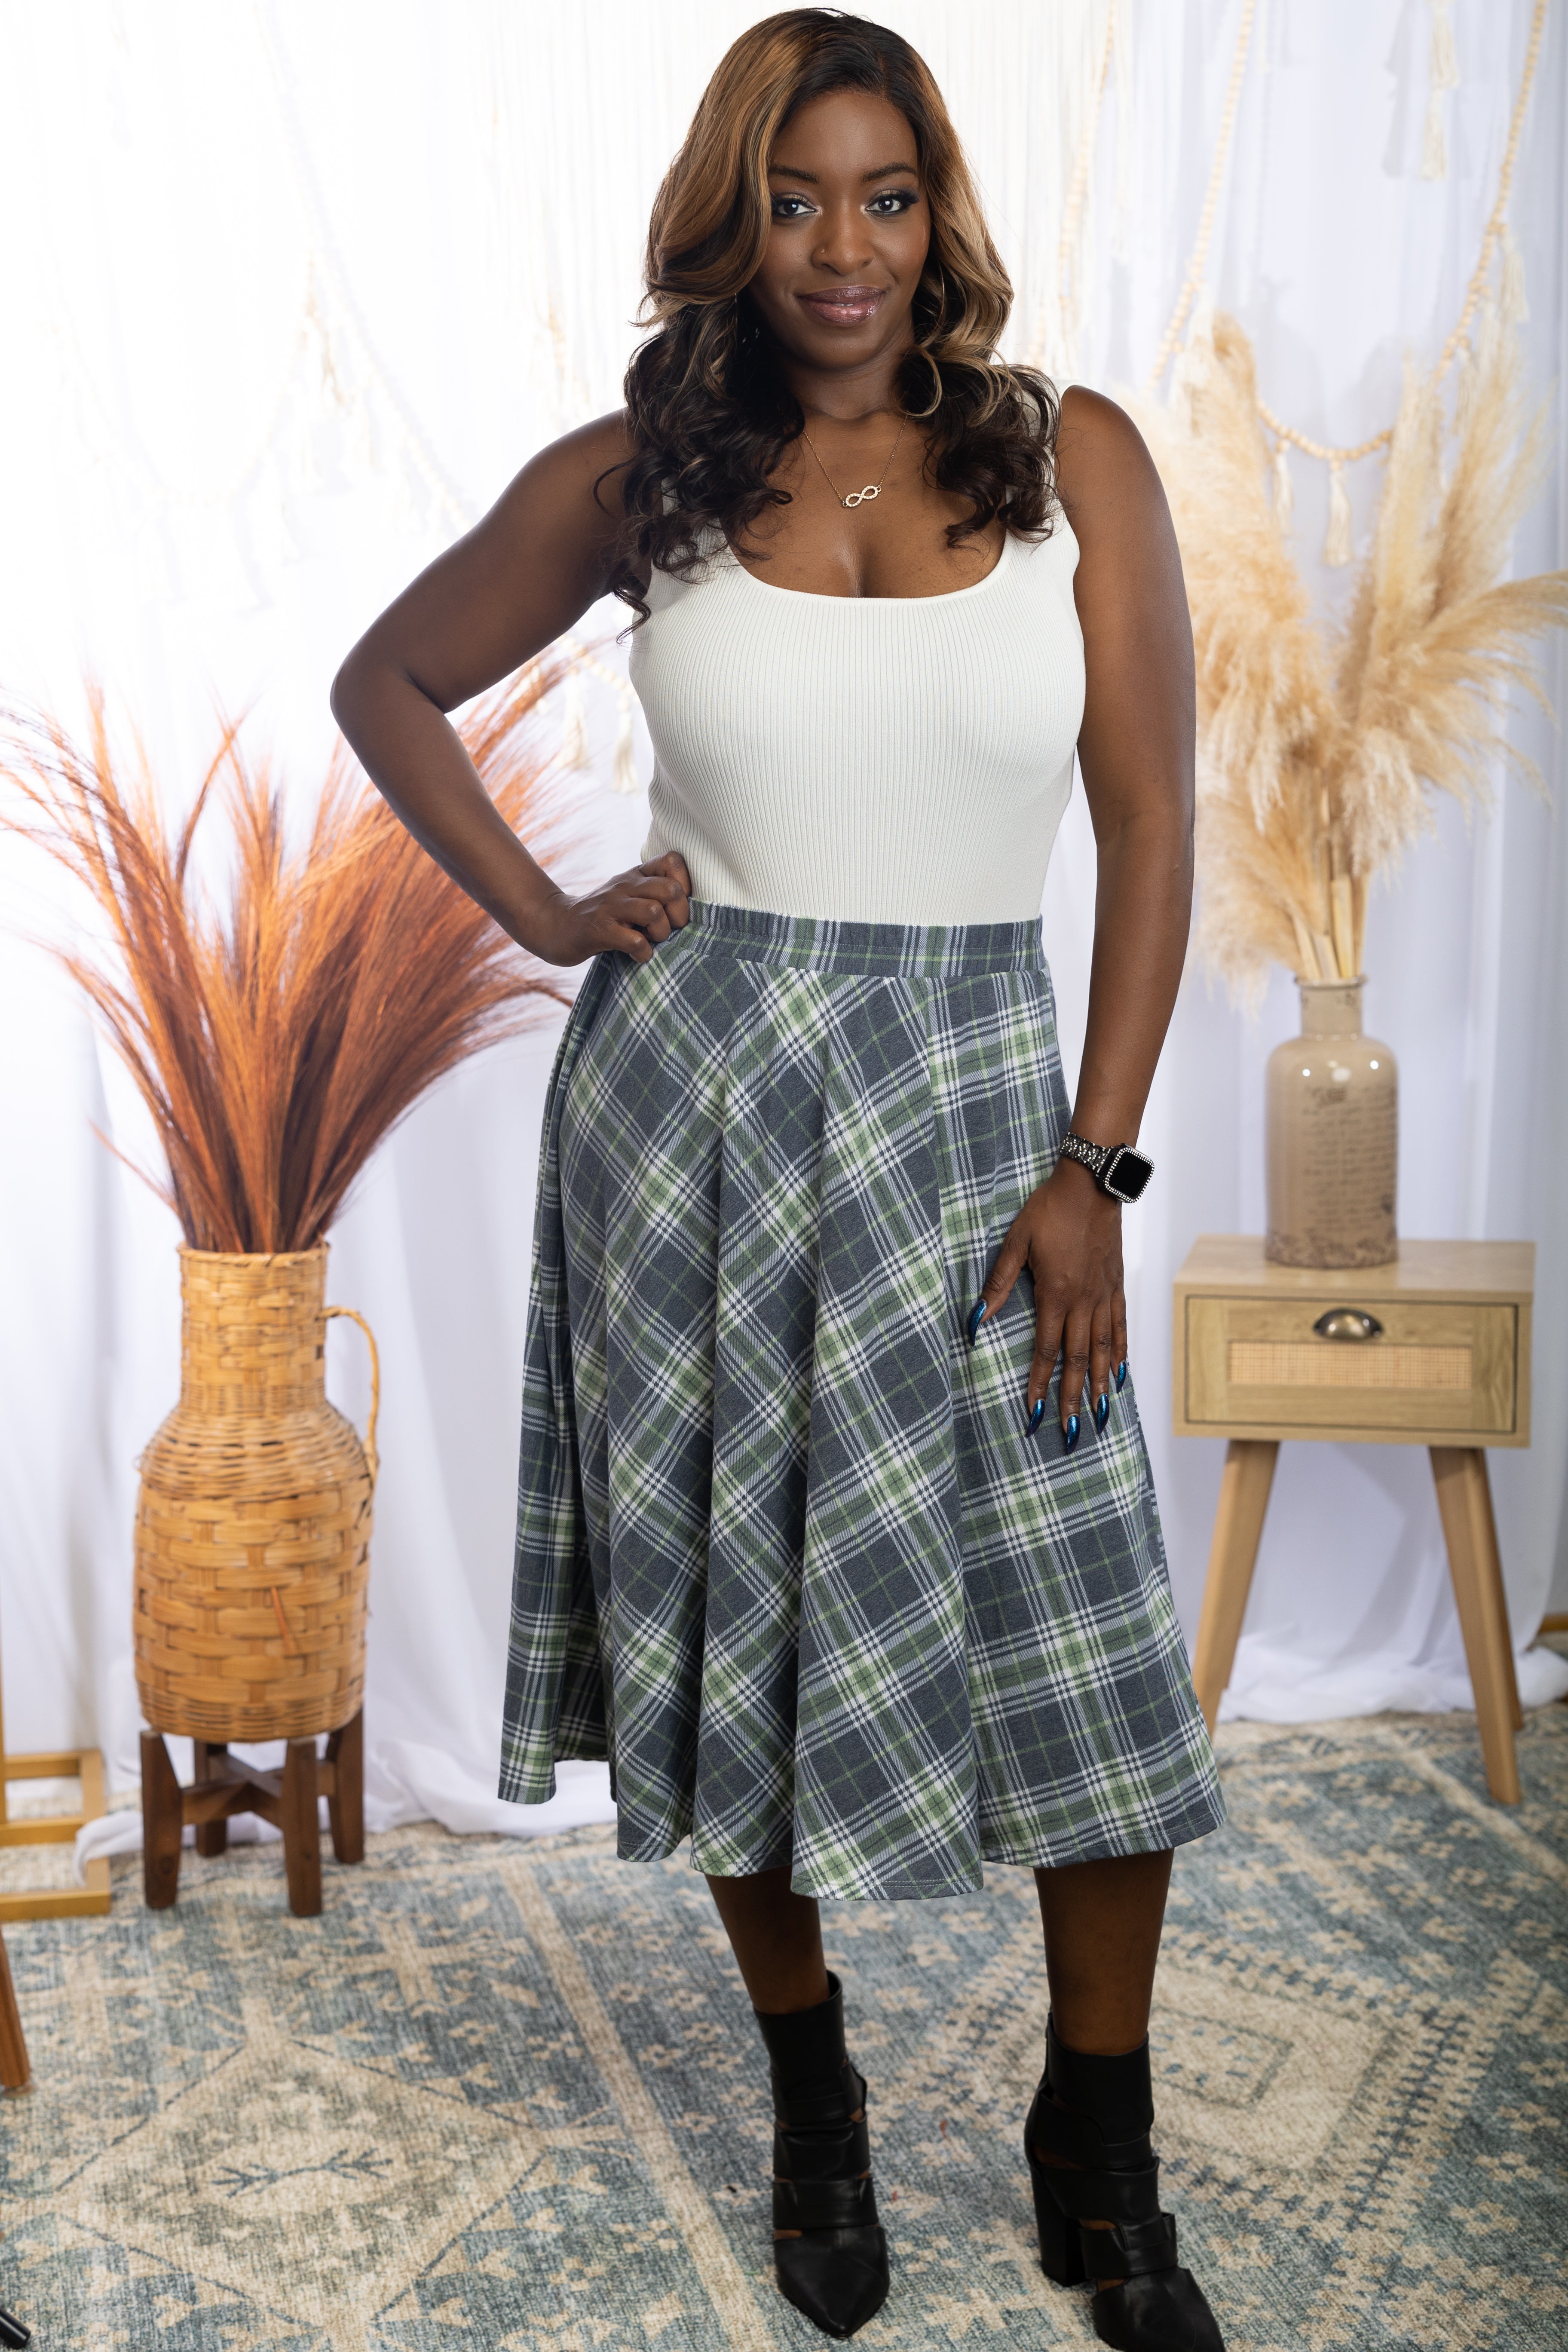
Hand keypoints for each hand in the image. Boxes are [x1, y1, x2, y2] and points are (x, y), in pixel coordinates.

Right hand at [527, 852, 691, 965]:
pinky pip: (635, 941)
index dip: (685, 884)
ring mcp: (611, 907)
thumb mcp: (628, 895)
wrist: (556, 925)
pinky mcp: (599, 930)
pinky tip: (637, 954)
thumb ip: (654, 892)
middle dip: (679, 915)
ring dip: (661, 934)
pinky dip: (643, 953)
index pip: (672, 861)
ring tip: (651, 941)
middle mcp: (624, 886)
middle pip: (670, 890)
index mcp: (636, 875)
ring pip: (654, 912)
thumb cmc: (603, 915)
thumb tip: (691, 905)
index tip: (677, 905)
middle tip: (670, 929)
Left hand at [971, 1158, 1128, 1445]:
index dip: (1038, 1384)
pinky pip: (1119, 1326)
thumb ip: (998, 1285)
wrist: (1092, 1185)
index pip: (1044, 1351)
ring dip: (1100, 1384)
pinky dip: (1120, 1352)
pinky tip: (1121, 1372)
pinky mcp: (1116, 1285)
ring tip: (1100, 1412)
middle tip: (1071, 1430)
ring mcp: (1103, 1295)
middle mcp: (1083, 1302)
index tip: (1034, 1413)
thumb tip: (975, 1320)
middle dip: (1071, 1397)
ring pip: (1103, 1349)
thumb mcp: (1015, 1244)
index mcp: (1055, 1295)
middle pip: (1077, 1359)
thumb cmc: (1049, 1210)